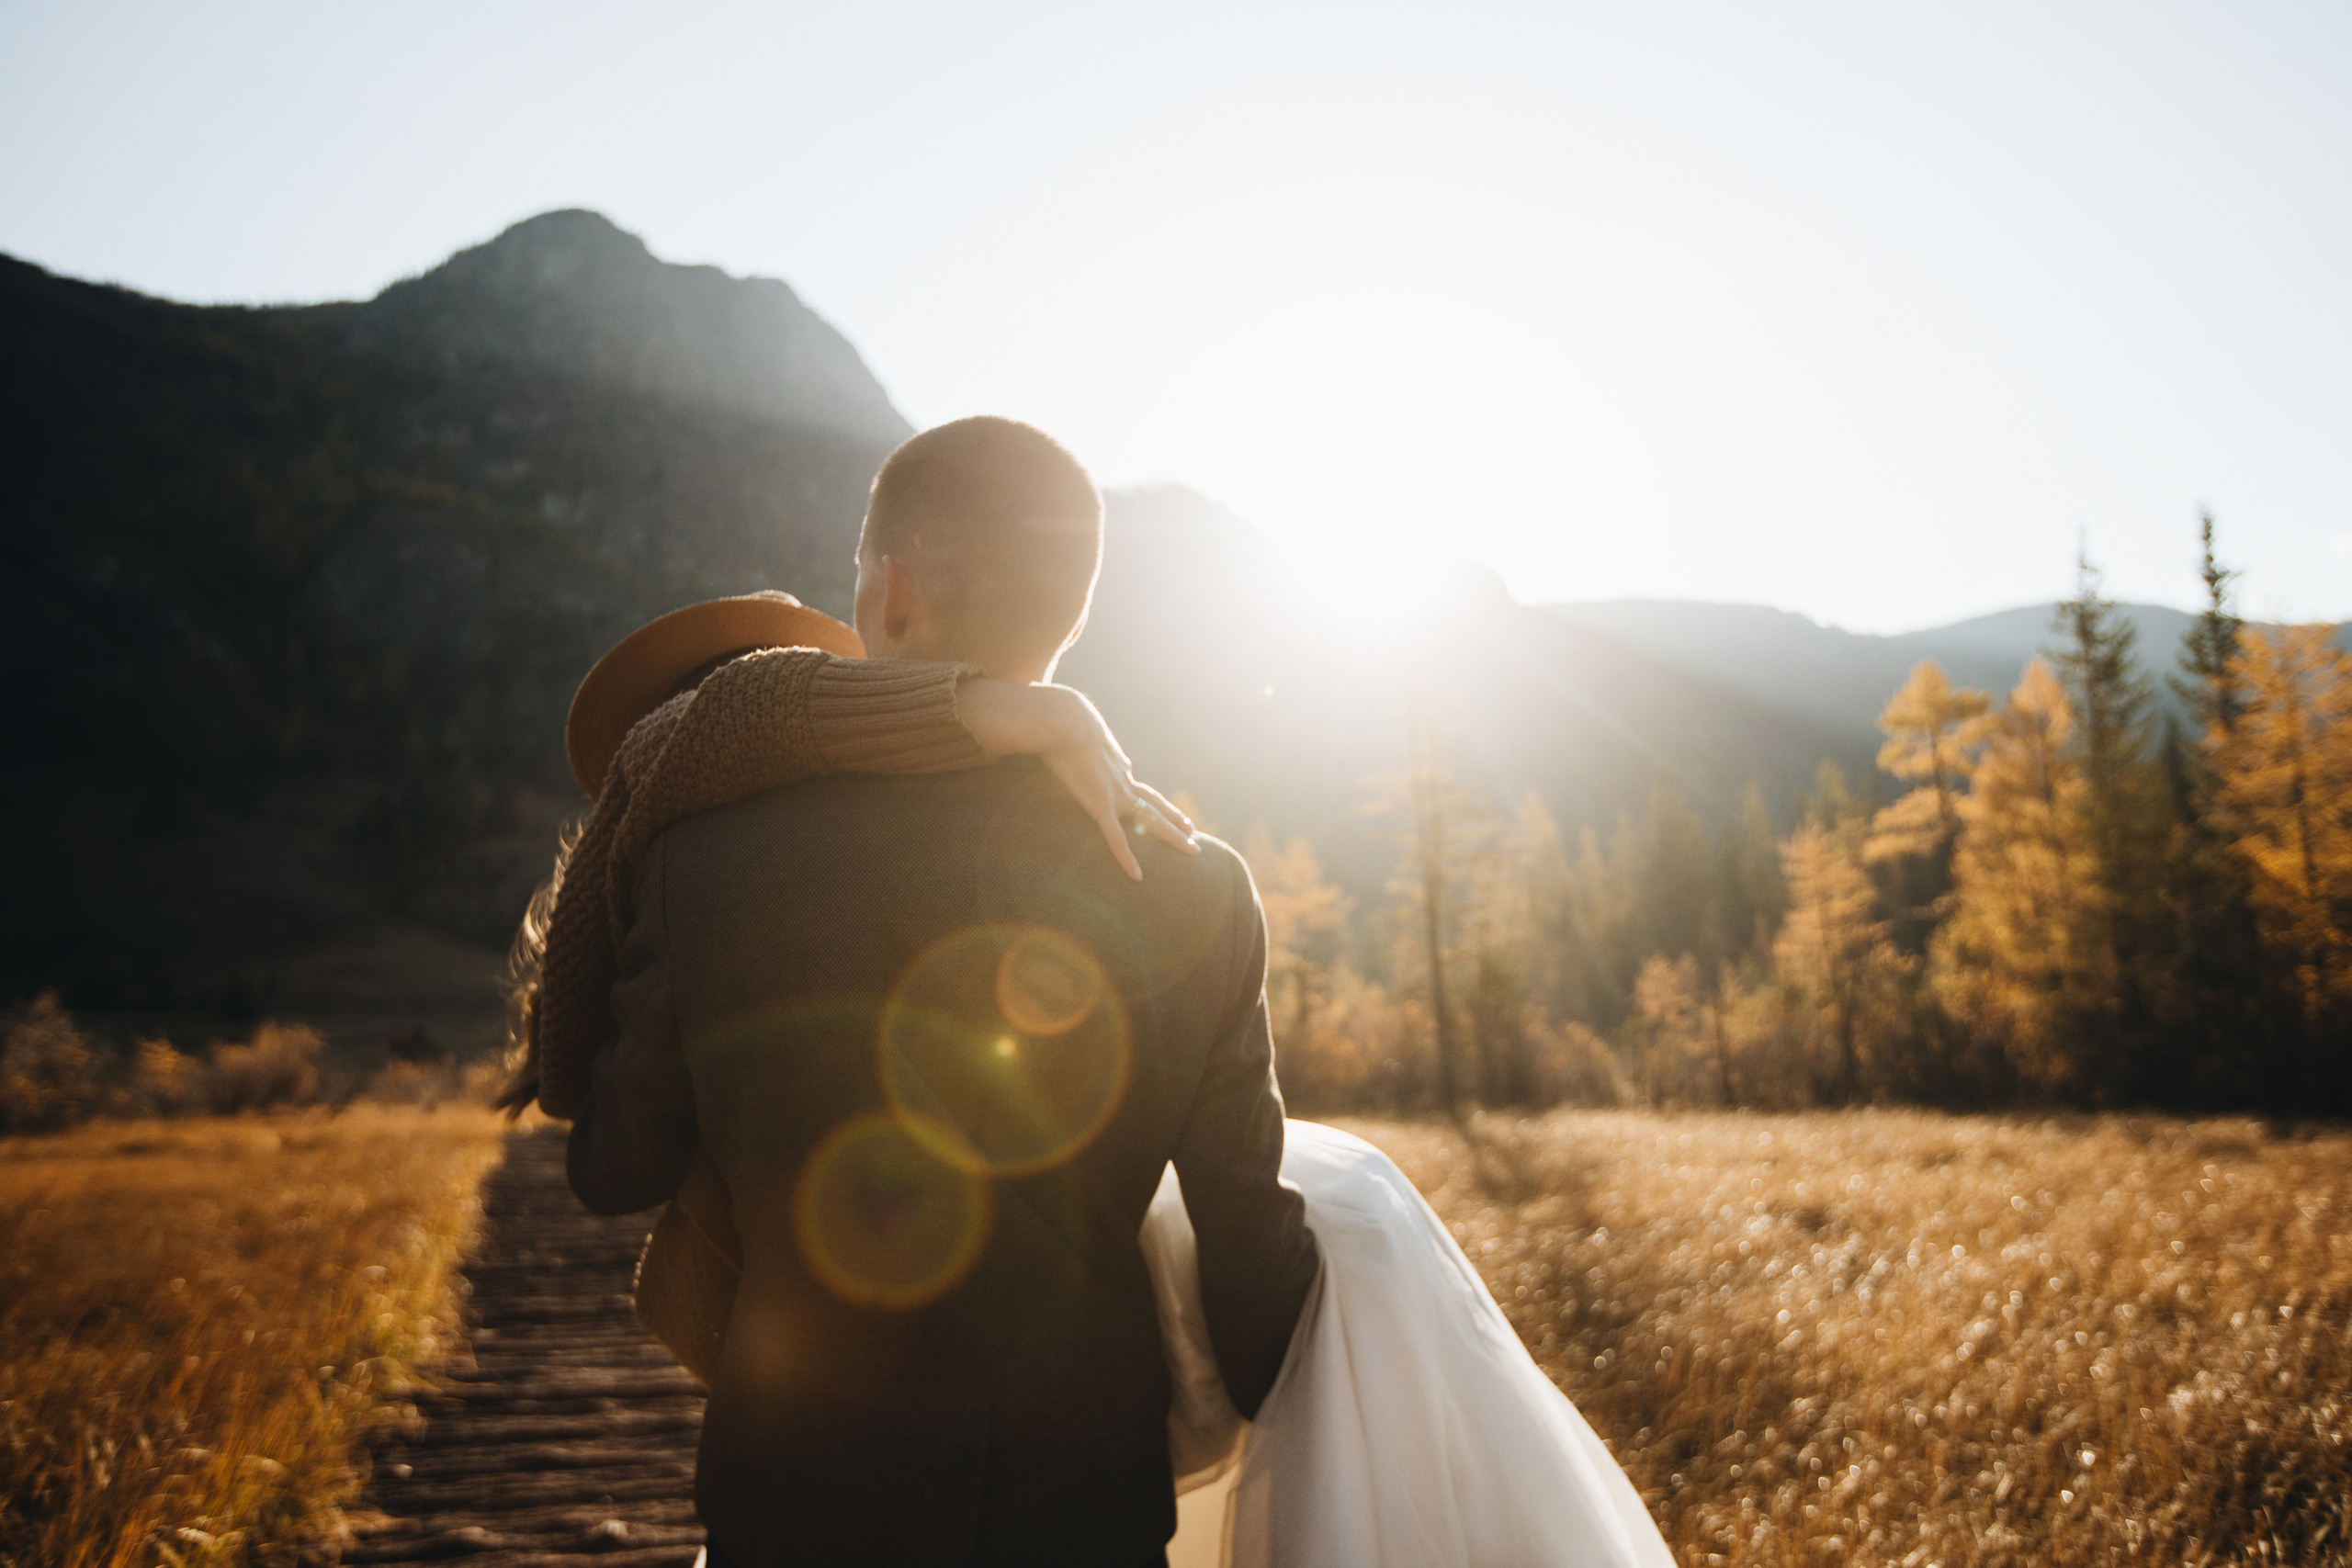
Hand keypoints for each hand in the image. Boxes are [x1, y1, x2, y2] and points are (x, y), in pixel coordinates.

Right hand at [956, 679, 1199, 879]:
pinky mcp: (1099, 805)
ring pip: (1152, 819)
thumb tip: (1096, 745)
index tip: (1164, 810)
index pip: (1137, 787)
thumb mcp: (1082, 732)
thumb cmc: (1065, 721)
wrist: (1063, 720)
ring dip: (1174, 835)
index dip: (1151, 801)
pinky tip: (1137, 877)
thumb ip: (1091, 745)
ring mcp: (1115, 794)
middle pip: (1155, 804)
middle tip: (1193, 832)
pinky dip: (1126, 858)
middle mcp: (1122, 780)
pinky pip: (1116, 838)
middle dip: (1176, 819)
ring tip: (1193, 848)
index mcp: (1116, 766)